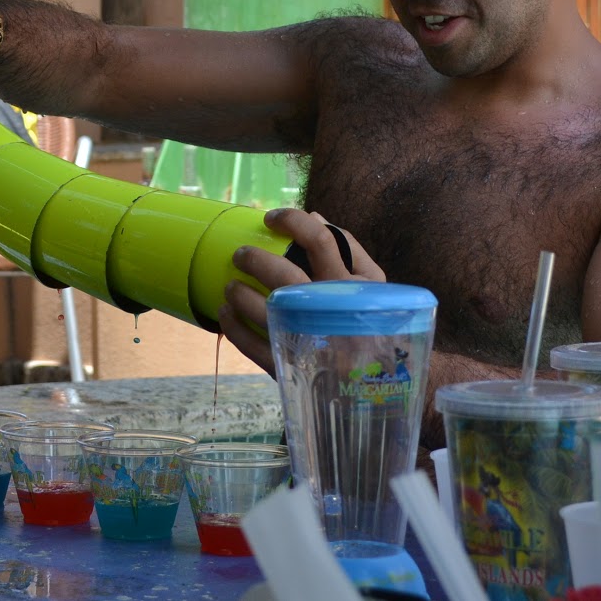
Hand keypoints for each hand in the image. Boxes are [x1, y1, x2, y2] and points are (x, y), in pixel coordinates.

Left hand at [217, 209, 383, 374]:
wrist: (375, 385)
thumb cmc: (369, 320)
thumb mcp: (372, 285)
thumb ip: (348, 248)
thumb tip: (314, 215)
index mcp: (353, 286)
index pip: (321, 240)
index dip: (292, 221)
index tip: (270, 218)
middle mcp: (333, 312)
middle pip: (285, 276)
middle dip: (255, 259)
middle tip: (240, 255)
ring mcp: (311, 343)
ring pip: (265, 312)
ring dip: (239, 294)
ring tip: (230, 285)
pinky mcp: (293, 369)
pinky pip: (254, 346)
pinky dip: (234, 327)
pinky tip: (225, 313)